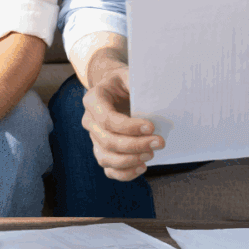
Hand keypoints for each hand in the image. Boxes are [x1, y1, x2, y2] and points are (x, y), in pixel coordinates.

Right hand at [81, 66, 162, 180]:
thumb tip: (158, 92)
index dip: (129, 127)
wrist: (116, 90)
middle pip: (107, 141)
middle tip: (159, 142)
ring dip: (130, 161)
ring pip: (105, 158)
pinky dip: (124, 173)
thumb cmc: (125, 82)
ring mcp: (93, 138)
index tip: (151, 127)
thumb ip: (139, 82)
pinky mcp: (101, 151)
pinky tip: (142, 167)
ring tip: (151, 154)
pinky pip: (108, 169)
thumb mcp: (130, 75)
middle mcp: (89, 120)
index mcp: (93, 99)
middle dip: (135, 145)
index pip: (107, 119)